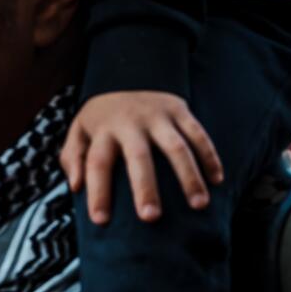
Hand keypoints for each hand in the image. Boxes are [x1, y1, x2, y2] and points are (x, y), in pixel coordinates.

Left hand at [62, 91, 222, 225]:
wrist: (129, 70)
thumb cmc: (104, 115)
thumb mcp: (80, 129)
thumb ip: (72, 156)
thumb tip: (75, 186)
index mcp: (104, 130)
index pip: (97, 163)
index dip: (97, 191)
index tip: (100, 221)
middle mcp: (131, 122)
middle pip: (138, 156)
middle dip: (145, 187)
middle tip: (150, 218)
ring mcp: (159, 115)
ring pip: (176, 147)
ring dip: (189, 176)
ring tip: (199, 205)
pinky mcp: (180, 110)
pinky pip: (198, 134)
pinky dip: (209, 157)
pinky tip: (217, 180)